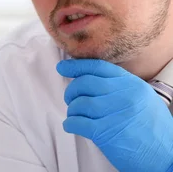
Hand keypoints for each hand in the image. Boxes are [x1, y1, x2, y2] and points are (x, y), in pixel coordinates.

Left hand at [57, 59, 172, 171]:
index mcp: (133, 85)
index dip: (76, 66)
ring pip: (79, 103)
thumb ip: (121, 88)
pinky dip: (70, 123)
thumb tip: (91, 80)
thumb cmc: (153, 131)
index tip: (62, 67)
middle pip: (84, 83)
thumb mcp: (143, 100)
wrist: (166, 158)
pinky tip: (72, 126)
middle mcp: (124, 95)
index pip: (98, 67)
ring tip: (76, 116)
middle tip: (70, 99)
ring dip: (72, 110)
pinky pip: (77, 122)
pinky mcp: (105, 132)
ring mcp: (114, 113)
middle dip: (72, 91)